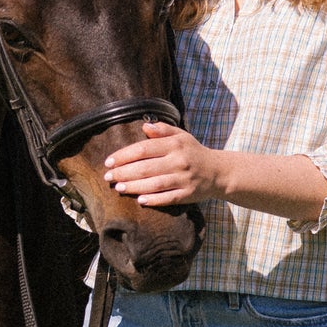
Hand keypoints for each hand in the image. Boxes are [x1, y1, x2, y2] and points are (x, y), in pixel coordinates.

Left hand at [104, 123, 225, 206]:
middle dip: (123, 173)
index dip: (124, 155)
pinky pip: (168, 198)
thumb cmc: (193, 152)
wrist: (218, 171)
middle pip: (146, 168)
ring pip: (155, 184)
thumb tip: (144, 126)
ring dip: (134, 187)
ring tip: (119, 188)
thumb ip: (163, 130)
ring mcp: (184, 179)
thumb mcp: (181, 136)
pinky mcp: (188, 194)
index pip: (144, 149)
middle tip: (108, 177)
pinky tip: (140, 200)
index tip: (108, 162)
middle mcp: (179, 161)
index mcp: (175, 145)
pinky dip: (154, 200)